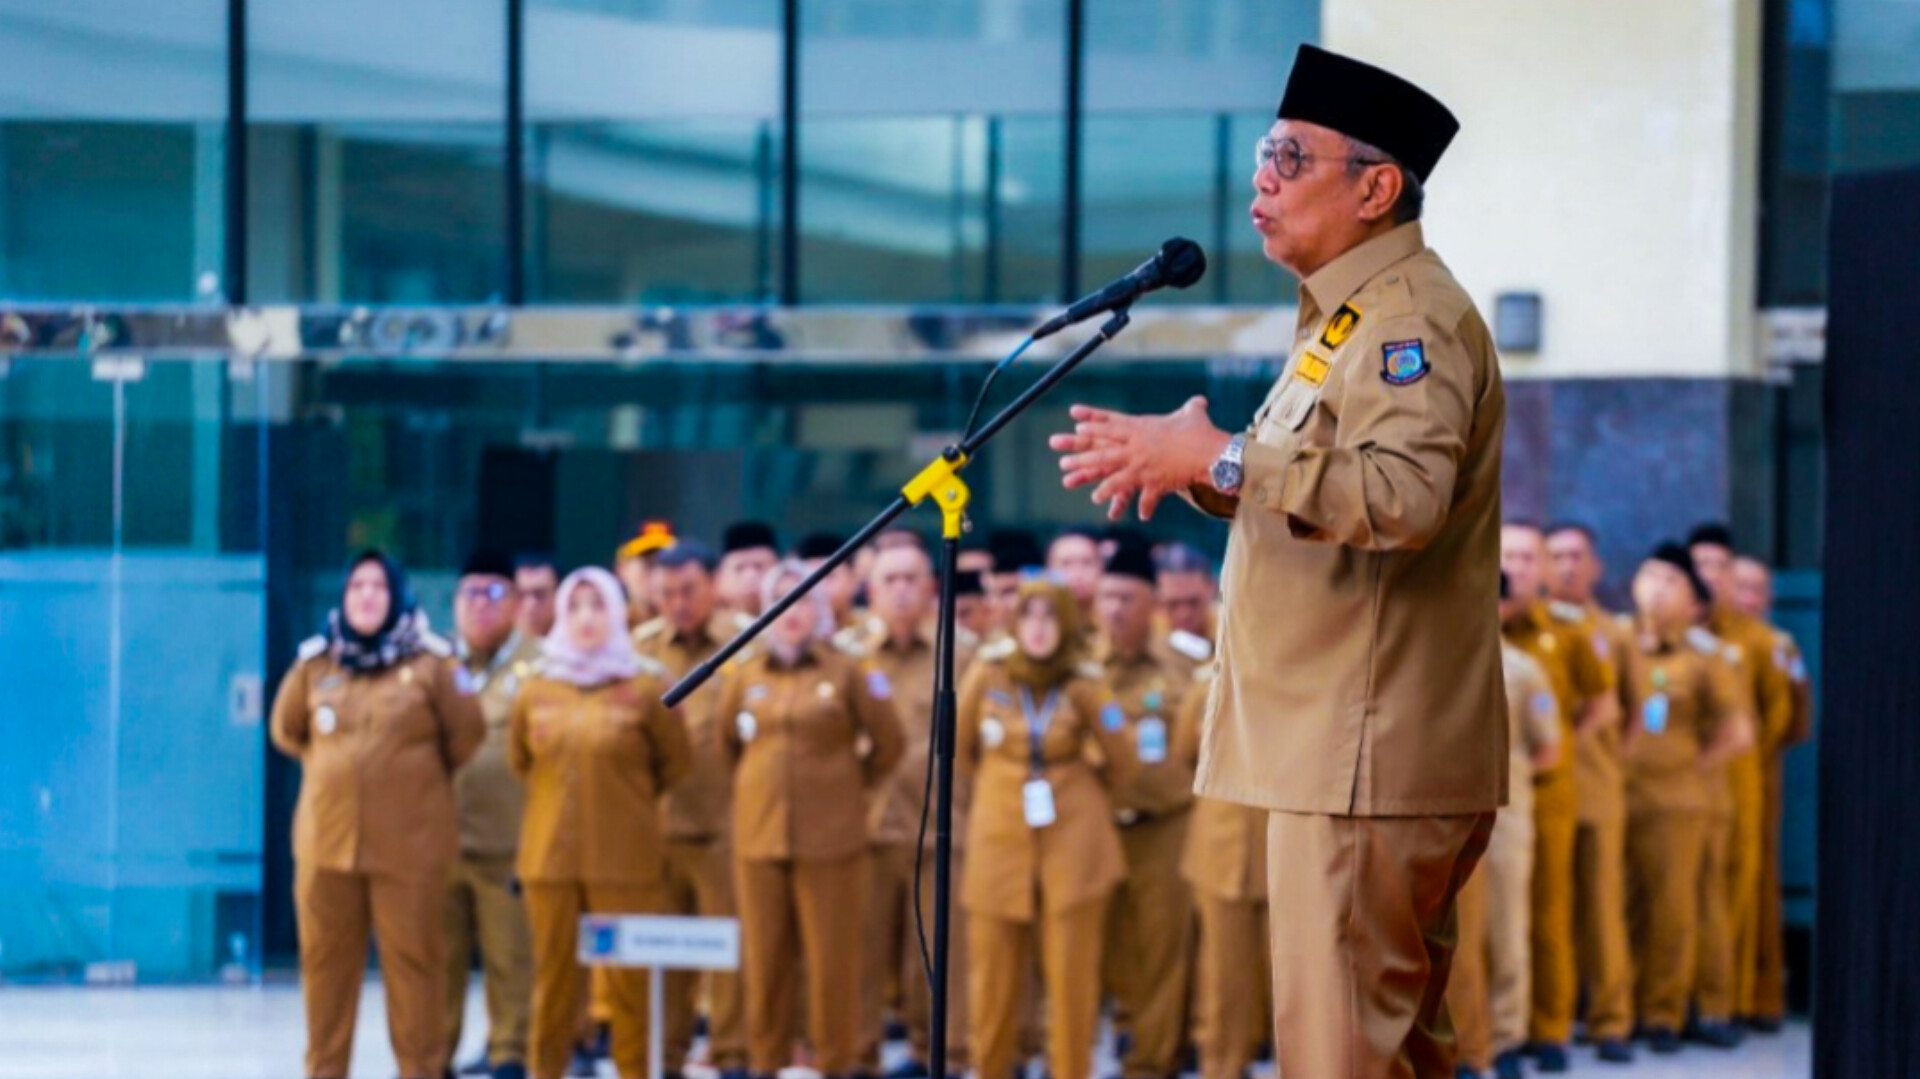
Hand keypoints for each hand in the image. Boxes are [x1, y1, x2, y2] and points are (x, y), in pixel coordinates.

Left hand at [1048, 396, 1232, 520]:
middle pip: (1104, 453)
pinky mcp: (1156, 482)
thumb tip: (1199, 401)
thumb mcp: (1194, 415)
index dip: (1095, 423)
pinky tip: (1139, 516)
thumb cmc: (1203, 432)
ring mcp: (1145, 466)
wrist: (1213, 452)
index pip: (1113, 425)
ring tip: (1091, 495)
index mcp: (1143, 429)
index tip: (1076, 423)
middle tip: (1063, 462)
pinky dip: (1144, 507)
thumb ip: (1192, 408)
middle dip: (1082, 457)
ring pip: (1116, 478)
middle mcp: (1138, 448)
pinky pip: (1145, 497)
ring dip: (1102, 487)